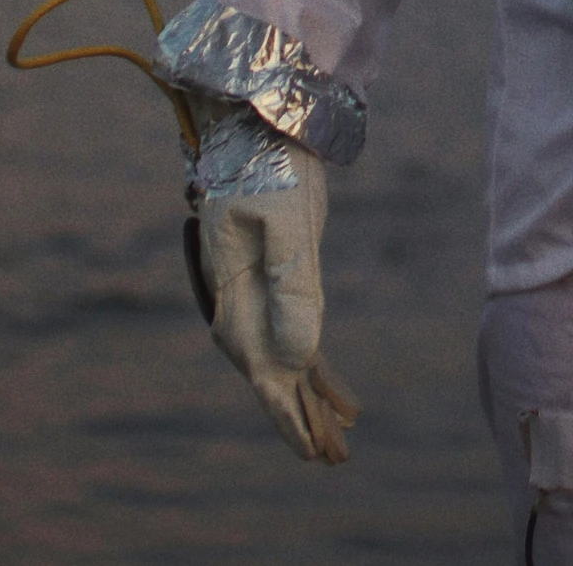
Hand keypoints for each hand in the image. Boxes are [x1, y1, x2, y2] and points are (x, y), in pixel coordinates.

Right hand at [198, 140, 359, 462]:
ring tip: (341, 440)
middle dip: (299, 416)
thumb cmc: (272, 158)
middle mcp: (241, 294)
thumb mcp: (285, 218)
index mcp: (231, 286)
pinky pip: (296, 331)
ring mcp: (259, 285)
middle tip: (333, 459)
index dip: (283, 407)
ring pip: (285, 356)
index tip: (307, 446)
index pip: (258, 362)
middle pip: (271, 370)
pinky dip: (317, 366)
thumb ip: (290, 285)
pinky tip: (337, 392)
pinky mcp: (281, 271)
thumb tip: (300, 354)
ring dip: (311, 398)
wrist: (267, 113)